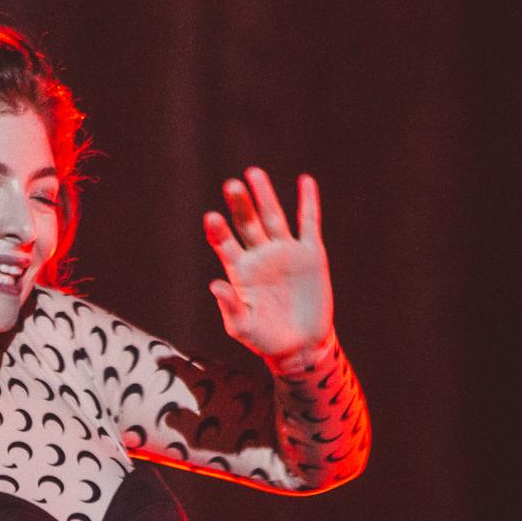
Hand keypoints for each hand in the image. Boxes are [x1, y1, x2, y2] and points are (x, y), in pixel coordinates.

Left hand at [202, 168, 334, 369]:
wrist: (301, 347)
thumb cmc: (266, 339)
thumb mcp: (244, 328)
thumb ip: (230, 307)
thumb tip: (215, 285)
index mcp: (240, 271)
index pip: (225, 244)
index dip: (219, 231)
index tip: (211, 218)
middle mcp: (260, 256)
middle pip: (247, 224)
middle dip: (240, 204)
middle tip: (231, 185)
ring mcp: (285, 252)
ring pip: (273, 217)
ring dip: (265, 195)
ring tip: (254, 173)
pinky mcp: (310, 254)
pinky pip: (309, 224)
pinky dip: (308, 203)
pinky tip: (305, 182)